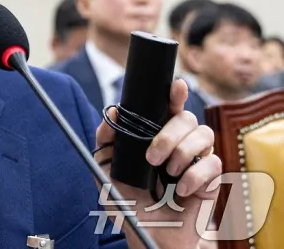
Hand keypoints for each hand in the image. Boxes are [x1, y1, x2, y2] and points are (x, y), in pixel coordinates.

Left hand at [94, 79, 221, 248]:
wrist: (145, 234)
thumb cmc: (126, 201)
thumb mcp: (106, 170)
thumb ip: (106, 141)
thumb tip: (113, 112)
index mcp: (155, 135)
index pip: (169, 107)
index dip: (175, 93)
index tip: (176, 86)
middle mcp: (179, 143)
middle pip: (187, 117)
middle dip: (168, 135)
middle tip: (152, 159)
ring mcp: (196, 160)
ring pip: (204, 134)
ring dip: (182, 153)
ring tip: (167, 174)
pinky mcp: (210, 180)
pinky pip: (213, 164)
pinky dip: (194, 177)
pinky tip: (179, 191)